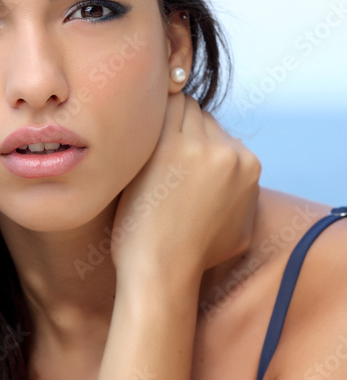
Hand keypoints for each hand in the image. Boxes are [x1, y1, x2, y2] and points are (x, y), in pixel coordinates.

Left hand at [109, 92, 260, 278]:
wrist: (163, 271)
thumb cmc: (194, 258)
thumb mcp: (240, 230)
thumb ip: (243, 197)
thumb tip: (238, 178)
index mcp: (249, 166)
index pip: (219, 132)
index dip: (193, 141)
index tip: (171, 157)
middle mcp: (229, 152)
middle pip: (201, 116)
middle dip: (179, 129)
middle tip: (153, 150)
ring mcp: (199, 146)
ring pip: (181, 108)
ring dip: (161, 122)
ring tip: (141, 146)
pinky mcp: (167, 147)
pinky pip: (160, 112)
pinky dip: (147, 119)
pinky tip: (131, 135)